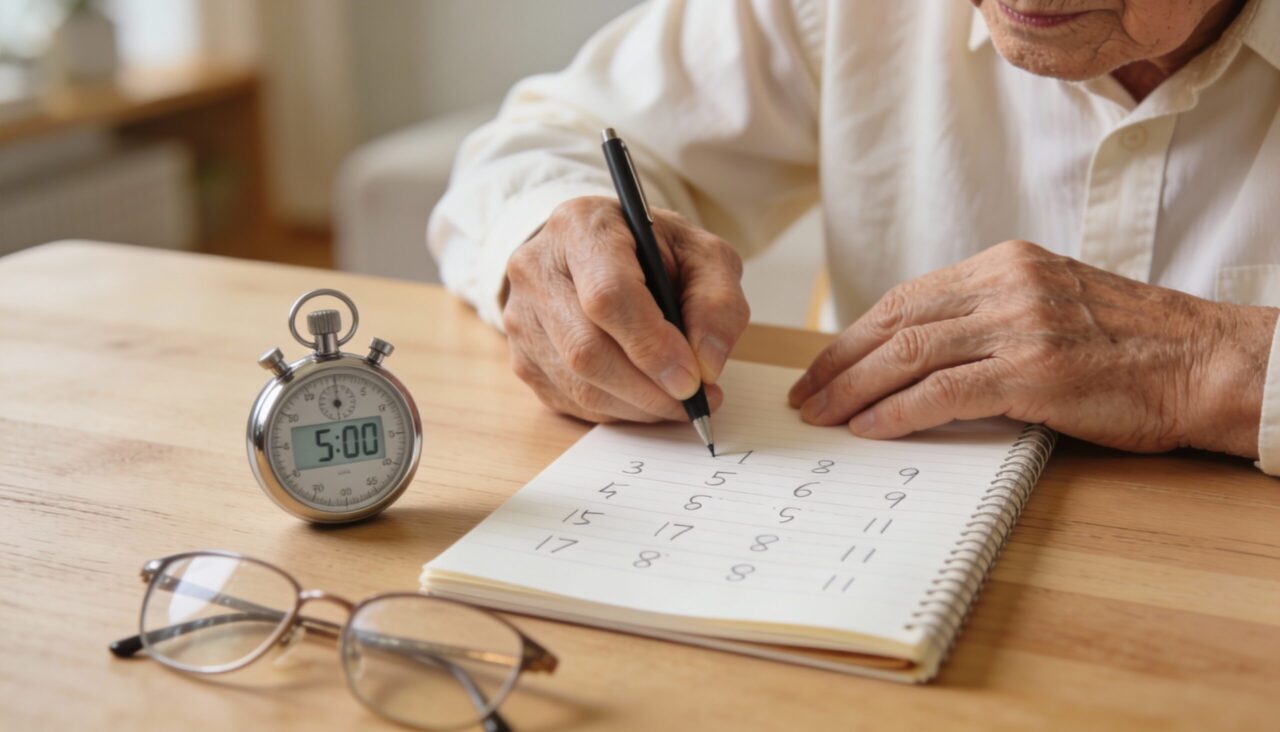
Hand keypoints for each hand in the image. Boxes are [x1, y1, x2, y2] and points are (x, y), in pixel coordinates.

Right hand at [503, 196, 749, 422]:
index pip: (607, 296)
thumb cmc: (653, 251)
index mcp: (582, 228)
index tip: (692, 379)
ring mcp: (520, 316)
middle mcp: (537, 268)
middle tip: (693, 400)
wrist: (598, 254)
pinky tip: (645, 397)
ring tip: (678, 401)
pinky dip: (618, 410)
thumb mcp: (702, 255)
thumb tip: (707, 366)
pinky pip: (570, 401)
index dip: (651, 346)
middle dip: (648, 389)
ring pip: (578, 384)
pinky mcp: (521, 357)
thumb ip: (717, 302)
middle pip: (587, 350)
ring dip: (637, 406)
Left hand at [788, 240, 1277, 457]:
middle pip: (895, 320)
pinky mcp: (1034, 371)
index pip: (907, 297)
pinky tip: (869, 428)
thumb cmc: (1135, 347)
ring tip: (822, 415)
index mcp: (1006, 264)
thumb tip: (919, 357)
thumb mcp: (1053, 308)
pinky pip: (942, 391)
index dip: (857, 334)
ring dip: (853, 389)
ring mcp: (1020, 325)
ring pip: (908, 353)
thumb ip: (991, 319)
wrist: (1210, 363)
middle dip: (839, 361)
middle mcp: (1007, 284)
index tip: (825, 364)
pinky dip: (896, 412)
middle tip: (806, 394)